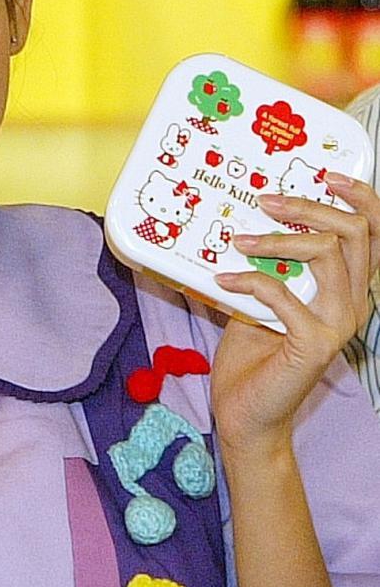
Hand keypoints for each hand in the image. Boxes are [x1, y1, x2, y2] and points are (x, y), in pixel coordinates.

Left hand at [211, 172, 379, 451]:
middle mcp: (354, 303)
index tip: (327, 174)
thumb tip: (244, 219)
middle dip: (311, 206)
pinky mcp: (315, 344)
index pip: (373, 234)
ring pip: (328, 254)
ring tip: (239, 240)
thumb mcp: (260, 297)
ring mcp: (338, 324)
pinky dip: (249, 280)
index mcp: (348, 289)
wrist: (247, 412)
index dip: (360, 198)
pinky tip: (222, 280)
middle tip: (268, 200)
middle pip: (356, 233)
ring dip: (278, 239)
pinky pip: (284, 293)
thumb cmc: (254, 356)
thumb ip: (267, 263)